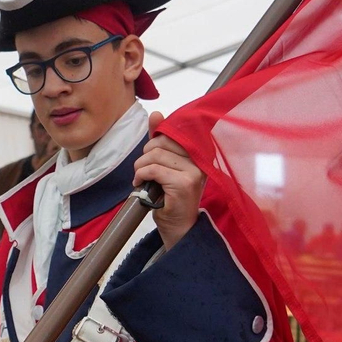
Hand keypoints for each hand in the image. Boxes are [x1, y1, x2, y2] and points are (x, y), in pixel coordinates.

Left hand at [134, 111, 205, 248]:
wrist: (178, 227)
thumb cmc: (170, 198)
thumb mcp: (164, 164)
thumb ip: (161, 140)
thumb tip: (156, 114)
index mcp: (197, 153)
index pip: (173, 132)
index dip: (157, 139)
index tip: (150, 153)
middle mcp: (200, 160)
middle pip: (162, 142)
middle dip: (145, 155)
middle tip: (144, 171)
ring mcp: (194, 171)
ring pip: (155, 155)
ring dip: (141, 167)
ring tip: (142, 178)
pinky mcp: (184, 183)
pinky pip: (154, 169)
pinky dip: (142, 175)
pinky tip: (141, 184)